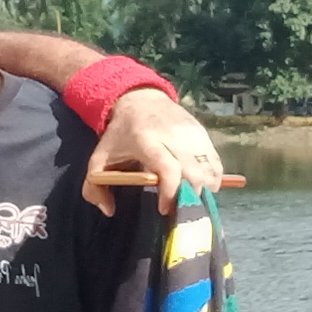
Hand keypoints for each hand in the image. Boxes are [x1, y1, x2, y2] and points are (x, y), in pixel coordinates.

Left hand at [87, 88, 220, 214]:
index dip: (171, 192)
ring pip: (209, 171)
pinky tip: (199, 188)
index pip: (169, 169)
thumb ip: (95, 187)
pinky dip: (212, 180)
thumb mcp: (100, 157)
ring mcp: (192, 134)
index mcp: (147, 141)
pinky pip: (216, 164)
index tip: (164, 208)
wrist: (141, 100)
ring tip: (188, 199)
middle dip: (189, 198)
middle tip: (178, 209)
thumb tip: (108, 210)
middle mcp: (174, 136)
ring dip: (202, 191)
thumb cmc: (120, 134)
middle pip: (194, 174)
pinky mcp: (203, 134)